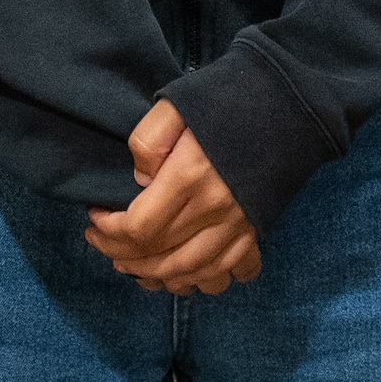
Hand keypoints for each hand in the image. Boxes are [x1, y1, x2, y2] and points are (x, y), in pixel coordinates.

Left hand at [85, 101, 262, 294]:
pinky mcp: (257, 229)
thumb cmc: (224, 100)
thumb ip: (147, 142)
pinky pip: (233, 272)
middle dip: (123, 256)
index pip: (139, 228)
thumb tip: (140, 182)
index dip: (109, 231)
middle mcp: (215, 209)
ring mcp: (240, 224)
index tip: (95, 218)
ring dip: (158, 278)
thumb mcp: (173, 105)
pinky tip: (187, 276)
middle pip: (160, 257)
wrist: (286, 103)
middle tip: (104, 244)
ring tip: (136, 268)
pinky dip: (207, 281)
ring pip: (192, 273)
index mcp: (190, 177)